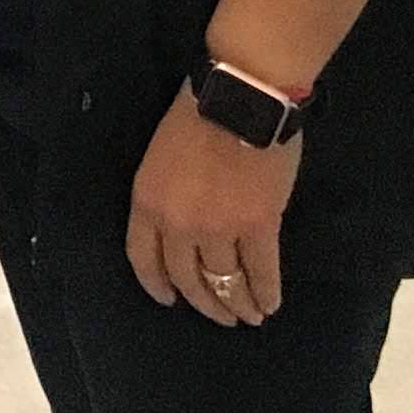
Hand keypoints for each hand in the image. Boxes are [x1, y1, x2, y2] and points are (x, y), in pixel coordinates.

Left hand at [126, 93, 297, 324]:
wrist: (239, 96)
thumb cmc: (198, 112)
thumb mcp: (161, 157)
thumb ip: (168, 194)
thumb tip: (186, 224)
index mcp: (147, 201)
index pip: (143, 257)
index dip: (156, 284)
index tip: (168, 299)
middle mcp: (177, 223)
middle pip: (186, 278)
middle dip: (203, 302)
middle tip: (219, 315)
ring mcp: (218, 230)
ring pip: (224, 282)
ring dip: (237, 304)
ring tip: (248, 316)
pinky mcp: (258, 228)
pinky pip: (260, 273)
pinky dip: (266, 293)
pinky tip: (270, 304)